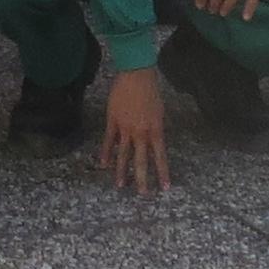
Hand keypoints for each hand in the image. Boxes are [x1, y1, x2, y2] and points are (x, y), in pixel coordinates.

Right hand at [94, 64, 170, 192]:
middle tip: (143, 194)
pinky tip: (103, 164)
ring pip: (124, 155)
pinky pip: (109, 141)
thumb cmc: (151, 91)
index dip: (163, 172)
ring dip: (122, 171)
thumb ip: (156, 129)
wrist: (136, 74)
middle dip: (142, 179)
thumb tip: (154, 142)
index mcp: (155, 130)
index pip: (160, 156)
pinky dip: (106, 153)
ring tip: (120, 186)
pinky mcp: (113, 121)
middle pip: (142, 161)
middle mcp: (141, 132)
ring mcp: (126, 128)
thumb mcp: (159, 112)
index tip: (165, 187)